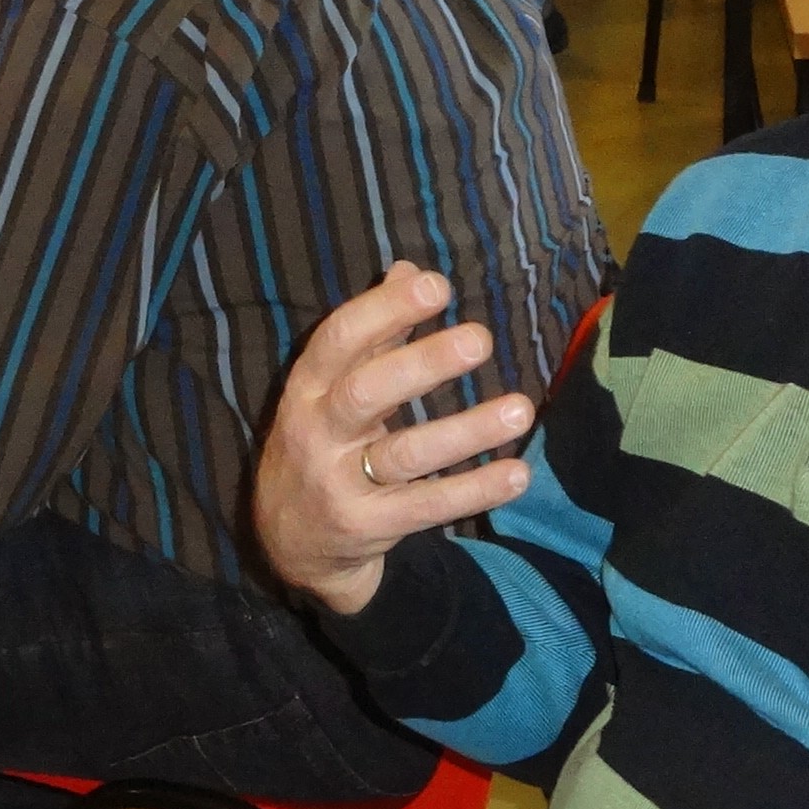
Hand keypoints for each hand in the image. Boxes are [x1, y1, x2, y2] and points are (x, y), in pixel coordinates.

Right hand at [250, 262, 533, 616]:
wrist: (287, 540)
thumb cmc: (322, 444)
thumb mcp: (330, 390)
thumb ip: (372, 335)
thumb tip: (408, 268)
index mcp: (307, 388)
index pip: (340, 339)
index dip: (386, 309)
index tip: (438, 286)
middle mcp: (316, 433)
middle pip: (366, 392)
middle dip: (424, 364)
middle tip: (481, 339)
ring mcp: (339, 484)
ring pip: (405, 455)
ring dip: (466, 431)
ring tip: (520, 409)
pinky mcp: (367, 527)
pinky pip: (427, 507)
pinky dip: (475, 490)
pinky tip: (518, 473)